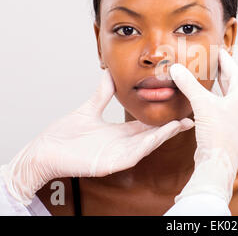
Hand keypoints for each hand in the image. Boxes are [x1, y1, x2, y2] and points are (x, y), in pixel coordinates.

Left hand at [0, 69, 193, 205]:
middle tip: (192, 117)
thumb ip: (103, 93)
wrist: (45, 150)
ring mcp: (119, 155)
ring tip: (182, 123)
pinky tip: (161, 135)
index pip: (147, 125)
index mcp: (120, 133)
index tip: (179, 108)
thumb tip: (109, 73)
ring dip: (165, 135)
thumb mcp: (90, 108)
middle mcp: (123, 144)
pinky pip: (135, 153)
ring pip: (148, 144)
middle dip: (172, 127)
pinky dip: (149, 144)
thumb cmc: (64, 135)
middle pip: (153, 135)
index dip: (164, 118)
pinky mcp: (112, 163)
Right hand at [169, 47, 237, 203]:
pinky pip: (218, 107)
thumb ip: (189, 85)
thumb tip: (177, 69)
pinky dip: (210, 99)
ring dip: (217, 86)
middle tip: (213, 60)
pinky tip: (202, 100)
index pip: (235, 72)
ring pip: (225, 96)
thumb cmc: (217, 136)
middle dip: (223, 71)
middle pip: (232, 84)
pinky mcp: (224, 129)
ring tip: (207, 77)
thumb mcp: (202, 105)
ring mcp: (233, 119)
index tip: (219, 50)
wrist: (217, 164)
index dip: (226, 60)